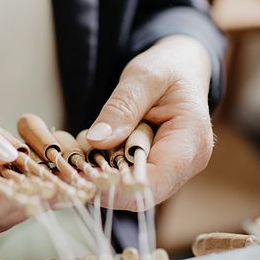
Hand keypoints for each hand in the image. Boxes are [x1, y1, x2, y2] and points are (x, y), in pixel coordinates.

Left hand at [86, 35, 213, 209]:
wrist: (180, 69)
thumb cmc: (167, 68)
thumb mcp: (143, 77)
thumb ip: (121, 108)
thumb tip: (96, 140)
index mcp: (191, 141)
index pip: (156, 181)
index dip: (119, 187)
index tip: (82, 176)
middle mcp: (187, 164)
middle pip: (141, 191)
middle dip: (103, 182)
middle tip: (68, 167)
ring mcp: (172, 170)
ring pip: (130, 189)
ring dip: (101, 176)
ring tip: (76, 157)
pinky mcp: (156, 168)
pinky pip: (127, 178)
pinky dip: (105, 169)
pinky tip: (88, 155)